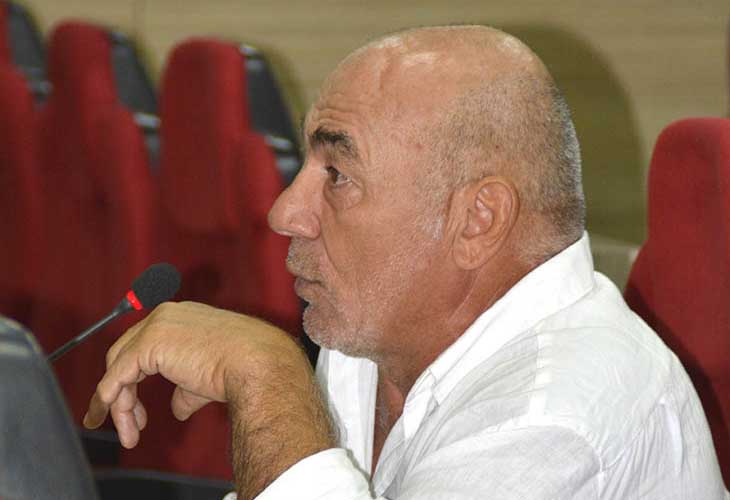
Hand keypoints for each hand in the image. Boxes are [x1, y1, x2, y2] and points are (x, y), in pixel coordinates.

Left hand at [83, 301, 302, 448]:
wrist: (256, 364)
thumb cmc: (243, 367)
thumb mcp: (207, 378)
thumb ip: (186, 389)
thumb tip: (177, 408)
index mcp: (182, 317)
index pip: (144, 345)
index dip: (135, 377)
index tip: (137, 406)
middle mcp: (166, 315)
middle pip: (126, 354)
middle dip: (123, 391)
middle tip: (130, 423)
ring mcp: (156, 326)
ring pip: (119, 367)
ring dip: (120, 404)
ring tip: (131, 434)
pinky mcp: (149, 343)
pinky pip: (118, 375)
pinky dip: (112, 399)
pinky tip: (117, 418)